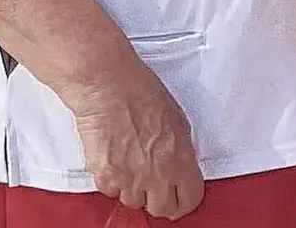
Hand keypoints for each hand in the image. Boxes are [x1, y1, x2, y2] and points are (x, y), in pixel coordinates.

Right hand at [67, 57, 205, 220]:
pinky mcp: (105, 177)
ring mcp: (129, 179)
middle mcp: (156, 175)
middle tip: (156, 188)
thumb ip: (181, 151)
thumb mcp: (178, 120)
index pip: (190, 199)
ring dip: (134, 189)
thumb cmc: (141, 93)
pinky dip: (113, 181)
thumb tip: (181, 165)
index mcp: (180, 159)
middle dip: (161, 201)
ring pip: (134, 202)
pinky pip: (111, 192)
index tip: (181, 198)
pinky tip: (115, 160)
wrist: (107, 86)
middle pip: (162, 209)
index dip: (186, 200)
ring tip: (132, 165)